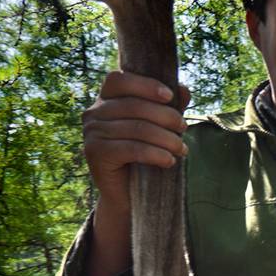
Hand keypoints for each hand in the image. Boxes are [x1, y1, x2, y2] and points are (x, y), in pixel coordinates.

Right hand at [82, 70, 190, 208]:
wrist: (128, 196)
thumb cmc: (144, 157)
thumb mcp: (159, 128)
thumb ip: (169, 107)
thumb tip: (184, 89)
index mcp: (105, 100)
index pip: (118, 79)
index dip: (145, 84)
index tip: (170, 96)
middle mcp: (93, 113)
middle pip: (134, 105)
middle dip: (166, 116)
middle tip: (184, 129)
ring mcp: (91, 133)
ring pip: (137, 128)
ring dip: (167, 138)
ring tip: (182, 149)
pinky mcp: (95, 154)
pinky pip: (132, 148)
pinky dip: (156, 154)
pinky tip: (170, 161)